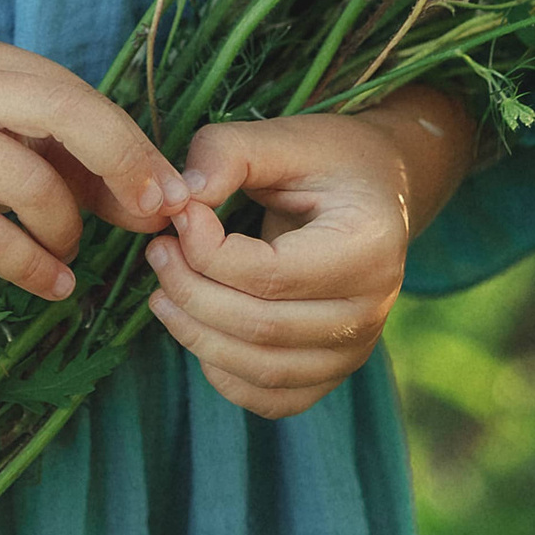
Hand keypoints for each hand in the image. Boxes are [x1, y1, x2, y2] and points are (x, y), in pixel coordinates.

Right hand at [0, 37, 192, 304]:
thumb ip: (61, 159)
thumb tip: (151, 200)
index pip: (75, 92)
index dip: (130, 143)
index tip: (169, 192)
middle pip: (65, 112)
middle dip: (121, 165)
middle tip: (151, 217)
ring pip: (29, 184)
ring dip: (66, 231)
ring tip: (67, 254)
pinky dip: (31, 266)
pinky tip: (52, 285)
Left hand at [142, 90, 478, 417]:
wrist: (376, 190)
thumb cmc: (328, 159)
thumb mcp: (284, 136)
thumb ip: (228, 153)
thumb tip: (179, 199)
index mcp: (368, 246)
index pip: (270, 274)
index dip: (207, 251)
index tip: (179, 213)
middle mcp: (373, 308)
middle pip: (262, 327)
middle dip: (191, 292)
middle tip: (157, 251)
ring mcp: (357, 348)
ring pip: (262, 370)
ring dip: (197, 335)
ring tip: (161, 291)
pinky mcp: (335, 369)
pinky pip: (273, 398)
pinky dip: (225, 375)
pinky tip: (197, 330)